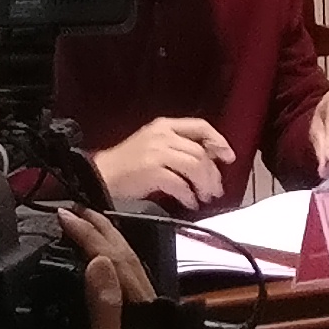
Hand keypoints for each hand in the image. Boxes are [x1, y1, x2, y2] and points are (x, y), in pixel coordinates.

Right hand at [57, 209, 185, 328]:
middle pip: (129, 264)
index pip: (117, 262)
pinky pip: (128, 295)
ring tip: (89, 231)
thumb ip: (105, 309)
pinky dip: (113, 277)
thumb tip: (98, 258)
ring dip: (110, 251)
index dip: (91, 236)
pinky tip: (103, 279)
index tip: (63, 215)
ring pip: (131, 278)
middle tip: (75, 212)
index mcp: (146, 314)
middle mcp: (152, 317)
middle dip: (103, 234)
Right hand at [93, 116, 240, 211]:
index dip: (218, 141)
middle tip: (216, 189)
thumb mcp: (153, 145)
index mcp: (164, 125)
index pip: (200, 126)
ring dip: (203, 185)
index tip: (228, 156)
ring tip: (204, 197)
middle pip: (200, 152)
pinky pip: (179, 184)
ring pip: (194, 166)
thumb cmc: (127, 164)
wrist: (101, 174)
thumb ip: (177, 147)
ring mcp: (156, 152)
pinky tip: (190, 203)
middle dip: (212, 173)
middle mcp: (162, 135)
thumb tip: (207, 160)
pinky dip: (188, 195)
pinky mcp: (151, 171)